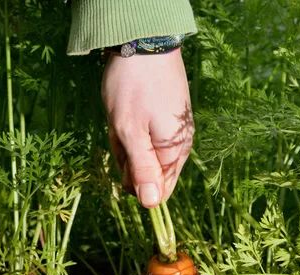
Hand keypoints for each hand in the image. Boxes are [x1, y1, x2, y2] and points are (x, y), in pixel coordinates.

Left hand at [101, 49, 193, 207]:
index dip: (133, 181)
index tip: (123, 155)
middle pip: (147, 172)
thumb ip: (141, 169)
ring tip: (122, 116)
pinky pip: (145, 136)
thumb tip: (151, 206)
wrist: (145, 44)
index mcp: (174, 152)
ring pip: (143, 152)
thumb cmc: (134, 88)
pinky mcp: (166, 118)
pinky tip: (126, 110)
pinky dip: (130, 127)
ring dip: (126, 140)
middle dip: (127, 156)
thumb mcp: (130, 131)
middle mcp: (179, 146)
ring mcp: (173, 131)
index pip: (157, 191)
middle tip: (120, 129)